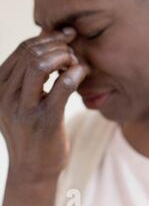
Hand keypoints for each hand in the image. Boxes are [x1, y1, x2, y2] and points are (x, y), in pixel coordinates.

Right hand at [0, 28, 88, 181]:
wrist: (33, 169)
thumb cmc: (34, 131)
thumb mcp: (22, 101)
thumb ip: (29, 77)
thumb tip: (50, 45)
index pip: (23, 49)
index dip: (48, 38)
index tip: (68, 36)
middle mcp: (5, 96)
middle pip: (32, 53)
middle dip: (58, 46)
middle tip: (74, 52)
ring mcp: (22, 109)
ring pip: (40, 65)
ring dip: (65, 57)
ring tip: (76, 64)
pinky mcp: (44, 121)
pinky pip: (62, 87)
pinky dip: (75, 73)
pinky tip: (83, 73)